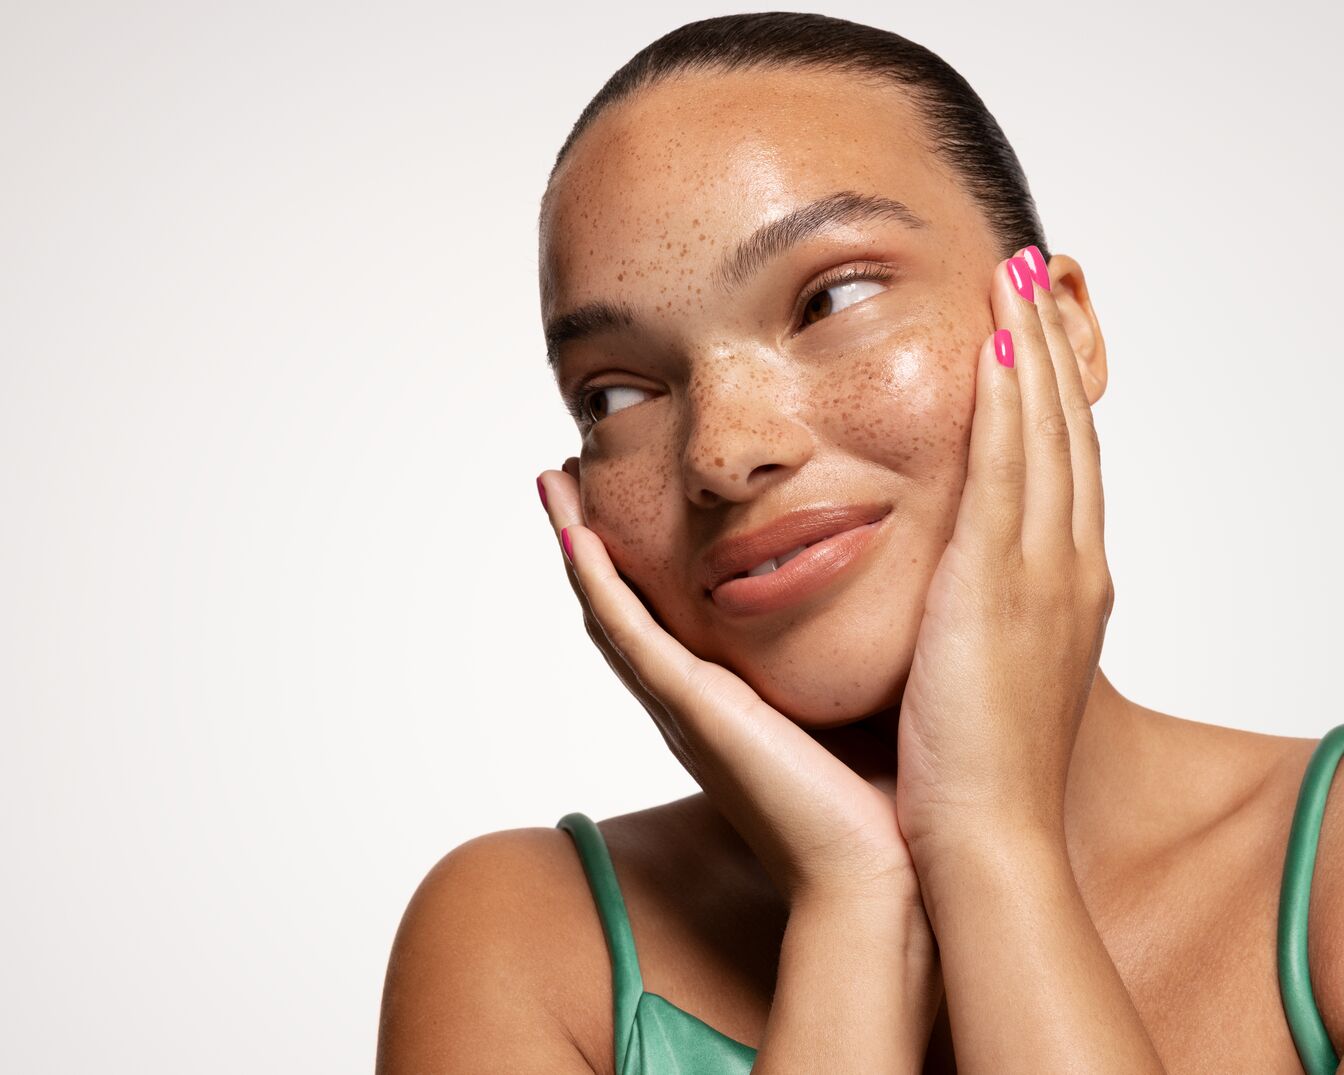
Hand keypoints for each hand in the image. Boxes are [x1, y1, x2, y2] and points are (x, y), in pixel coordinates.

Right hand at [538, 462, 929, 931]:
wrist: (877, 874)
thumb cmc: (879, 801)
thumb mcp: (856, 701)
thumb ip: (850, 652)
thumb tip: (889, 593)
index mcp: (723, 702)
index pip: (663, 616)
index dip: (633, 560)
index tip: (624, 498)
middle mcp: (688, 701)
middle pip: (618, 606)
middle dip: (587, 541)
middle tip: (565, 477)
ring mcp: (681, 705)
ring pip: (607, 609)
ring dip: (574, 544)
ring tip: (551, 483)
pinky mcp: (691, 709)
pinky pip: (626, 633)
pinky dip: (596, 582)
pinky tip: (575, 534)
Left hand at [894, 246, 1113, 866]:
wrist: (981, 839)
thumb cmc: (969, 769)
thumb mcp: (984, 671)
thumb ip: (975, 616)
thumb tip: (948, 588)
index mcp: (1063, 589)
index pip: (1062, 467)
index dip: (1053, 395)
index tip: (1031, 334)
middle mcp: (1069, 569)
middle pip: (1067, 434)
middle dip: (1053, 350)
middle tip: (1037, 275)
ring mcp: (1044, 574)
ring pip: (1047, 437)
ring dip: (1034, 351)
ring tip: (1019, 278)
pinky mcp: (1002, 586)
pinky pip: (1009, 473)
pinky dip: (1009, 406)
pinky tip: (996, 347)